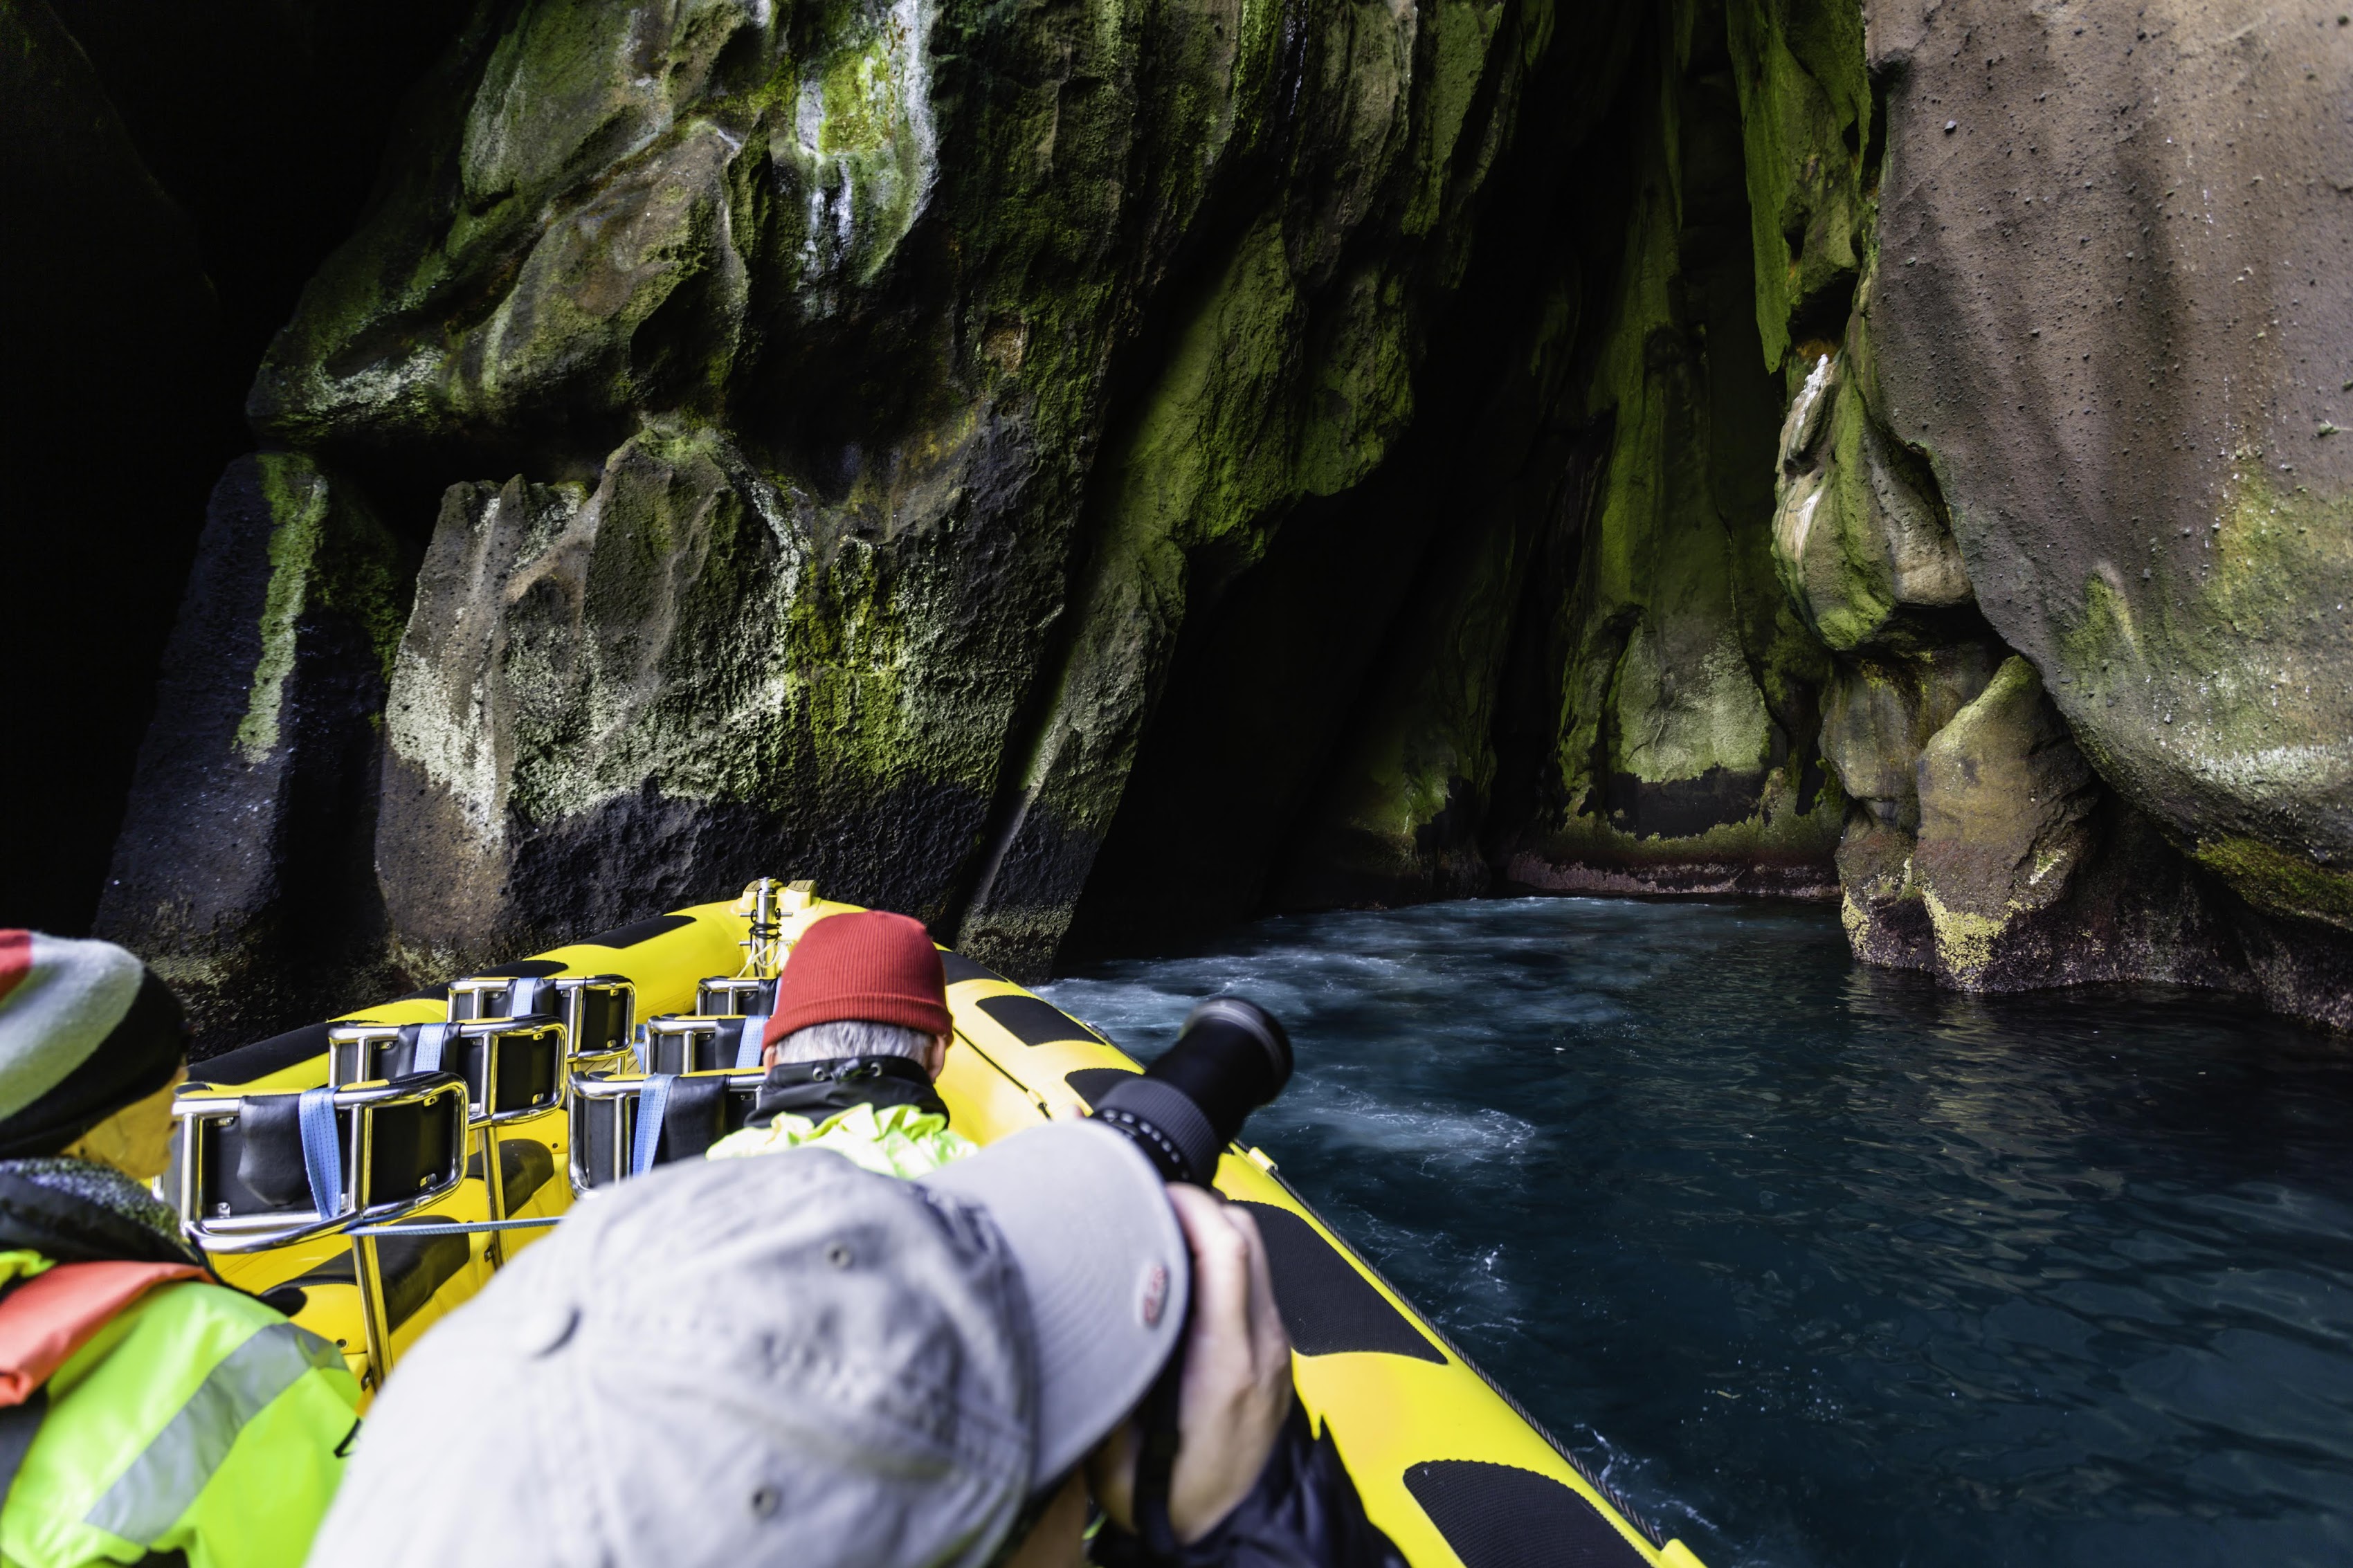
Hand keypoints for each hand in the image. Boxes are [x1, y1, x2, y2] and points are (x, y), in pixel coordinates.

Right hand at [1087, 1184, 1292, 1542]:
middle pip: (1248, 1236)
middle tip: (1153, 1201)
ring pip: (1258, 1253)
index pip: (1227, 1252)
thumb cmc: (1181, 1501)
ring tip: (1163, 1229)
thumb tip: (1082, 1329)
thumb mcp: (1119, 1458)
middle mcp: (1261, 1347)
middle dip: (1200, 1204)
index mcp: (1226, 1366)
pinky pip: (1255, 1281)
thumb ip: (1104, 1392)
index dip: (1190, 1207)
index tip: (1152, 1194)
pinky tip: (1183, 1269)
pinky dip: (1224, 1258)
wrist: (1237, 1534)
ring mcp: (1275, 1348)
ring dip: (1214, 1229)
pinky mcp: (1275, 1353)